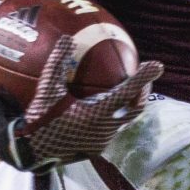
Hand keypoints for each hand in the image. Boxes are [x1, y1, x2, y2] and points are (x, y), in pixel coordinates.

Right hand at [16, 37, 162, 166]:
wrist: (32, 151)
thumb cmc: (39, 118)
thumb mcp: (46, 89)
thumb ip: (57, 63)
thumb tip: (68, 38)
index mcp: (96, 113)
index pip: (127, 92)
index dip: (143, 78)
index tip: (158, 65)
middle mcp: (105, 129)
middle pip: (135, 108)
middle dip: (143, 91)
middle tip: (147, 76)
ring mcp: (103, 141)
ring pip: (125, 120)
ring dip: (129, 104)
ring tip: (129, 90)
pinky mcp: (97, 149)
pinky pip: (112, 129)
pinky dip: (115, 116)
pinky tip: (107, 108)